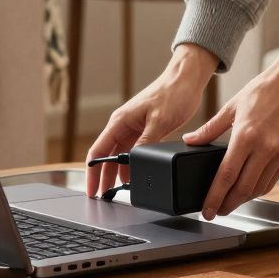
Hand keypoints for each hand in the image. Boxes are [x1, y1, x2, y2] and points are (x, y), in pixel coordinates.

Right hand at [85, 44, 218, 197]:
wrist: (186, 79)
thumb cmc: (172, 93)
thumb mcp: (160, 122)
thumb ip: (145, 143)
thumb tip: (134, 163)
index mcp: (120, 121)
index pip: (98, 151)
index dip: (92, 173)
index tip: (92, 190)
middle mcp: (123, 125)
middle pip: (106, 157)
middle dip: (102, 178)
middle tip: (102, 198)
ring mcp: (133, 128)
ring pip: (119, 156)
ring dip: (116, 174)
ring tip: (116, 193)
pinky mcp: (145, 130)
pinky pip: (132, 152)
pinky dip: (130, 166)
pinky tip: (133, 178)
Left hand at [182, 48, 278, 218]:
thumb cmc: (264, 91)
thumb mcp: (231, 107)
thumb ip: (210, 129)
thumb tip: (191, 140)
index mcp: (245, 136)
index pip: (226, 176)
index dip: (214, 197)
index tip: (207, 210)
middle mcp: (264, 149)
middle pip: (242, 188)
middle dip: (227, 205)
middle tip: (216, 212)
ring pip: (259, 188)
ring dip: (243, 200)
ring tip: (230, 203)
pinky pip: (273, 180)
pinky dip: (259, 189)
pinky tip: (249, 190)